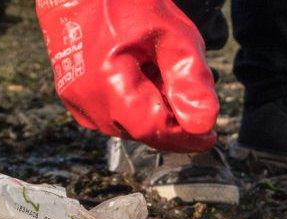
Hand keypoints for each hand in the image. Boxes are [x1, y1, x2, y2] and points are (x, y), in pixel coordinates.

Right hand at [36, 0, 218, 152]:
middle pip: (142, 131)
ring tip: (156, 71)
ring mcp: (78, 105)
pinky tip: (139, 75)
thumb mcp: (171, 34)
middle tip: (184, 84)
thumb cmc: (125, 4)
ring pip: (129, 126)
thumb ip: (189, 80)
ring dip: (152, 110)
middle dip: (171, 119)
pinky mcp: (76, 102)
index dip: (186, 137)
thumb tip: (204, 124)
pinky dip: (134, 105)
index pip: (154, 130)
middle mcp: (88, 103)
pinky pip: (113, 117)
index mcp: (109, 85)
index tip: (210, 134)